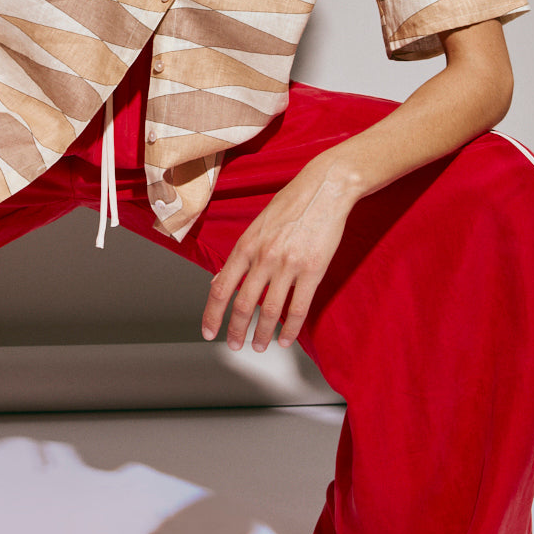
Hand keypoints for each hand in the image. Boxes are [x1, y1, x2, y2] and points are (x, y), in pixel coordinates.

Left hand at [201, 158, 355, 352]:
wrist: (324, 187)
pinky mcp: (313, 270)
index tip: (208, 331)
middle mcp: (264, 256)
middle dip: (235, 330)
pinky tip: (285, 339)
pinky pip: (299, 308)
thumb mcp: (257, 225)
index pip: (221, 287)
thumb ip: (241, 255)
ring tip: (258, 346)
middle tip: (233, 345)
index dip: (212, 314)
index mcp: (246, 244)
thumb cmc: (291, 203)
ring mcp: (289, 264)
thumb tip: (220, 280)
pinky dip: (290, 329)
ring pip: (271, 311)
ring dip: (262, 334)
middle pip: (244, 304)